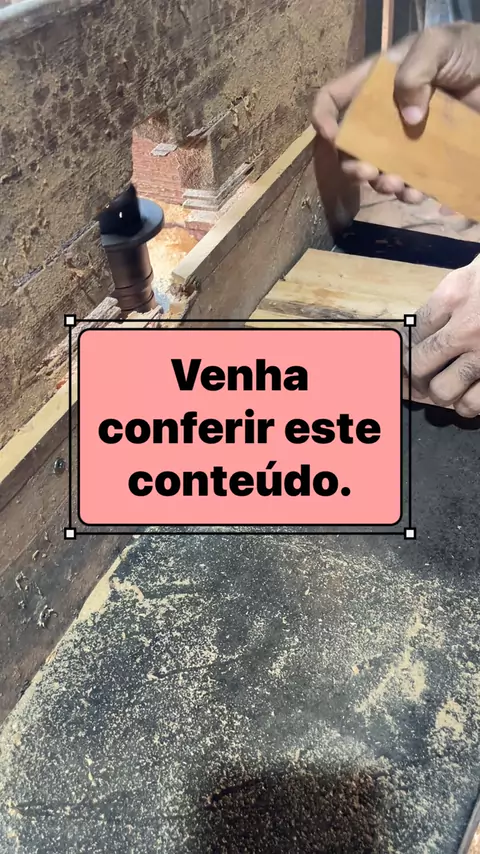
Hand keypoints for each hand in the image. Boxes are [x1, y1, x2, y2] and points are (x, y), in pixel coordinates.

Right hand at [312, 23, 479, 202]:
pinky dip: (410, 193)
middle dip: (353, 165)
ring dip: (382, 185)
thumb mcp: (437, 45)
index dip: (323, 118)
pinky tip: (418, 193)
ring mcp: (404, 140)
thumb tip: (409, 117)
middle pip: (351, 147)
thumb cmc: (465, 49)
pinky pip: (412, 182)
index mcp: (375, 85)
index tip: (333, 137)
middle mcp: (383, 117)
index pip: (334, 99)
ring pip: (379, 171)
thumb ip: (415, 72)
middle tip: (368, 173)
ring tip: (397, 186)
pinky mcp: (427, 158)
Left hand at [408, 257, 479, 417]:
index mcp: (456, 293)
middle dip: (416, 374)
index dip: (406, 347)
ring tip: (447, 391)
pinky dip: (470, 406)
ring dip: (442, 394)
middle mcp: (467, 326)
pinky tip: (471, 399)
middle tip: (419, 378)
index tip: (405, 356)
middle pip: (421, 363)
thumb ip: (457, 294)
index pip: (414, 329)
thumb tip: (429, 326)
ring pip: (445, 391)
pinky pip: (476, 403)